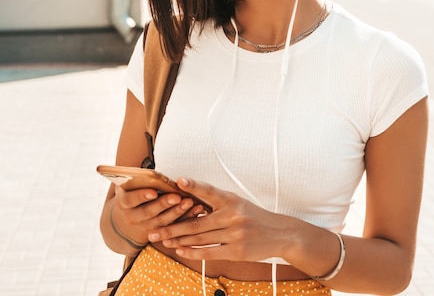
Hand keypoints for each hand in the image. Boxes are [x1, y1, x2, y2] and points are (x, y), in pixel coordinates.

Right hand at [113, 185, 206, 244]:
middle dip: (164, 204)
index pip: (131, 199)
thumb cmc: (133, 194)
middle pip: (148, 212)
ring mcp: (145, 226)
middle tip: (177, 197)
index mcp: (124, 203)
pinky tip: (197, 210)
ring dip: (177, 212)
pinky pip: (173, 226)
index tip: (153, 192)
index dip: (141, 196)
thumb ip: (139, 181)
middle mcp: (132, 217)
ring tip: (190, 202)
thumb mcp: (129, 188)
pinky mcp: (158, 232)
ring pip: (162, 221)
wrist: (127, 221)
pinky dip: (186, 218)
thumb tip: (155, 173)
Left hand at [148, 178, 287, 262]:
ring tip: (162, 240)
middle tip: (153, 228)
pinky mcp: (237, 251)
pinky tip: (180, 250)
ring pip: (200, 238)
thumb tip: (190, 203)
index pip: (210, 191)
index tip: (179, 180)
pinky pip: (209, 252)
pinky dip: (192, 252)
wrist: (280, 233)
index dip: (194, 186)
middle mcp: (233, 216)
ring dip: (178, 240)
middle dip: (172, 226)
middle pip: (197, 222)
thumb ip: (217, 203)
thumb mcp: (239, 203)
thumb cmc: (254, 216)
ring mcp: (235, 234)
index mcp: (232, 200)